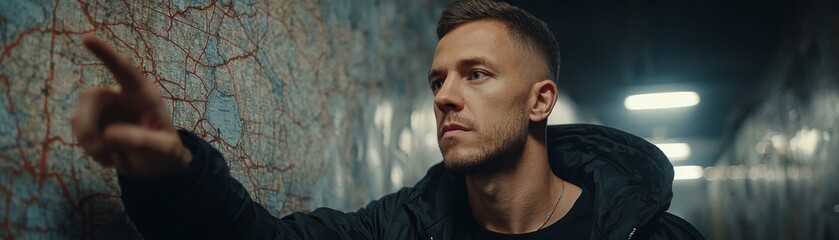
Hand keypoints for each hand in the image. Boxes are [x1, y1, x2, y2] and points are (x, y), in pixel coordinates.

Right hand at [71, 36, 191, 178]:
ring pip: (79, 115)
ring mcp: (105, 110)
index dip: (106, 54)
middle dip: (89, 125)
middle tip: (102, 150)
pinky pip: (79, 131)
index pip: (124, 69)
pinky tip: (109, 158)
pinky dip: (88, 148)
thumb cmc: (166, 152)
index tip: (87, 38)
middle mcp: (120, 97)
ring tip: (111, 159)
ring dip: (88, 140)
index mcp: (143, 95)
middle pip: (91, 96)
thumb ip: (141, 140)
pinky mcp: (94, 125)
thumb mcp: (164, 149)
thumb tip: (108, 134)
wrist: (157, 168)